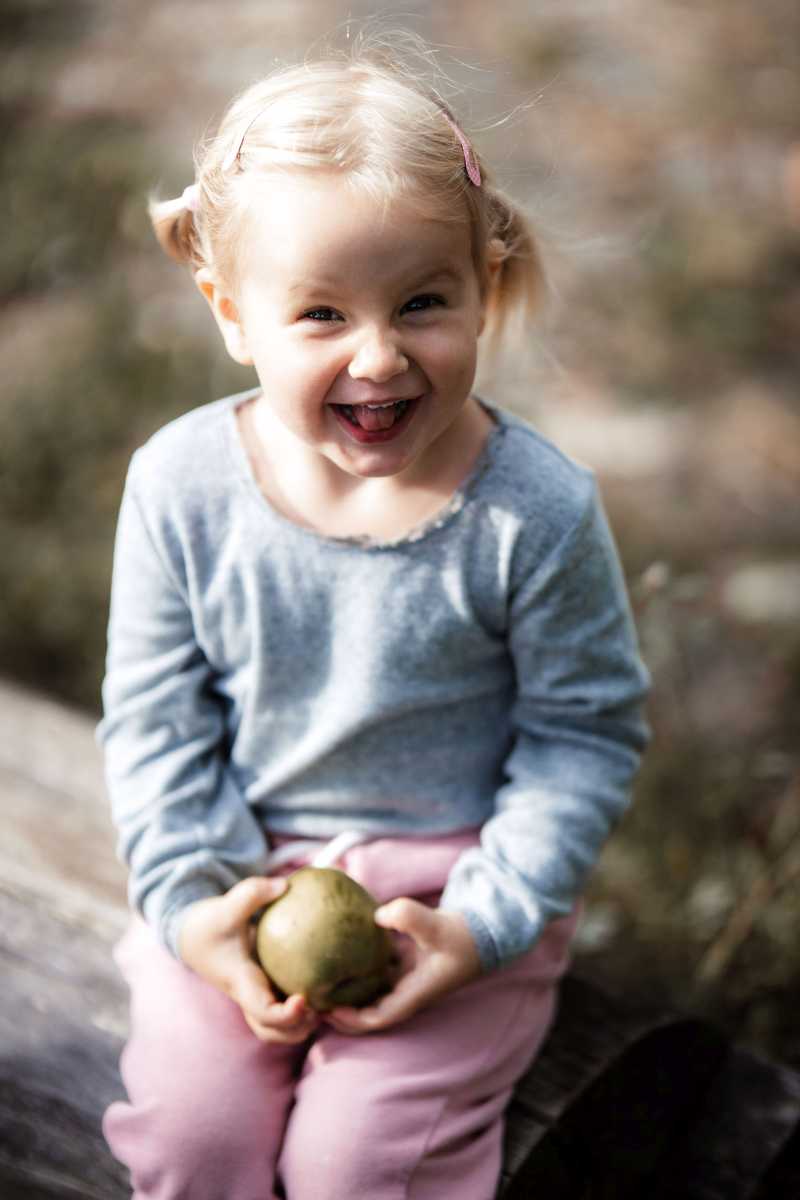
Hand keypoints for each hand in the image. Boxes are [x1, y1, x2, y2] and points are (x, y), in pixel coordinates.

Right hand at [179, 876, 319, 1043]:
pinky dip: (302, 1009)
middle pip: (272, 1033)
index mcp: (241, 983)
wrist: (192, 936)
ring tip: (326, 1002)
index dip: (286, 1015)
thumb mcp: (226, 905)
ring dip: (301, 1024)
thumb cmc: (209, 923)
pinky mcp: (264, 988)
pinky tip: (325, 986)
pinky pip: (283, 1010)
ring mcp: (256, 995)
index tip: (305, 999)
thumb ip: (252, 893)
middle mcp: (249, 996)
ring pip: (277, 1028)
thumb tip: (285, 885)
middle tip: (321, 1006)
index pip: (262, 1013)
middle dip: (298, 1028)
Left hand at [324, 900, 481, 1034]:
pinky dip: (361, 965)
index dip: (352, 1020)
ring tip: (322, 977)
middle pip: (369, 1011)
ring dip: (349, 989)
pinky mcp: (407, 961)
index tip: (328, 1011)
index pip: (378, 1018)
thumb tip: (377, 914)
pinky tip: (342, 947)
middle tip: (314, 999)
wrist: (486, 930)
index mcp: (414, 992)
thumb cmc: (464, 936)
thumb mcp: (437, 926)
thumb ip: (408, 917)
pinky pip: (378, 969)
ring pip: (372, 990)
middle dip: (342, 1011)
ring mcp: (407, 977)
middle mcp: (408, 989)